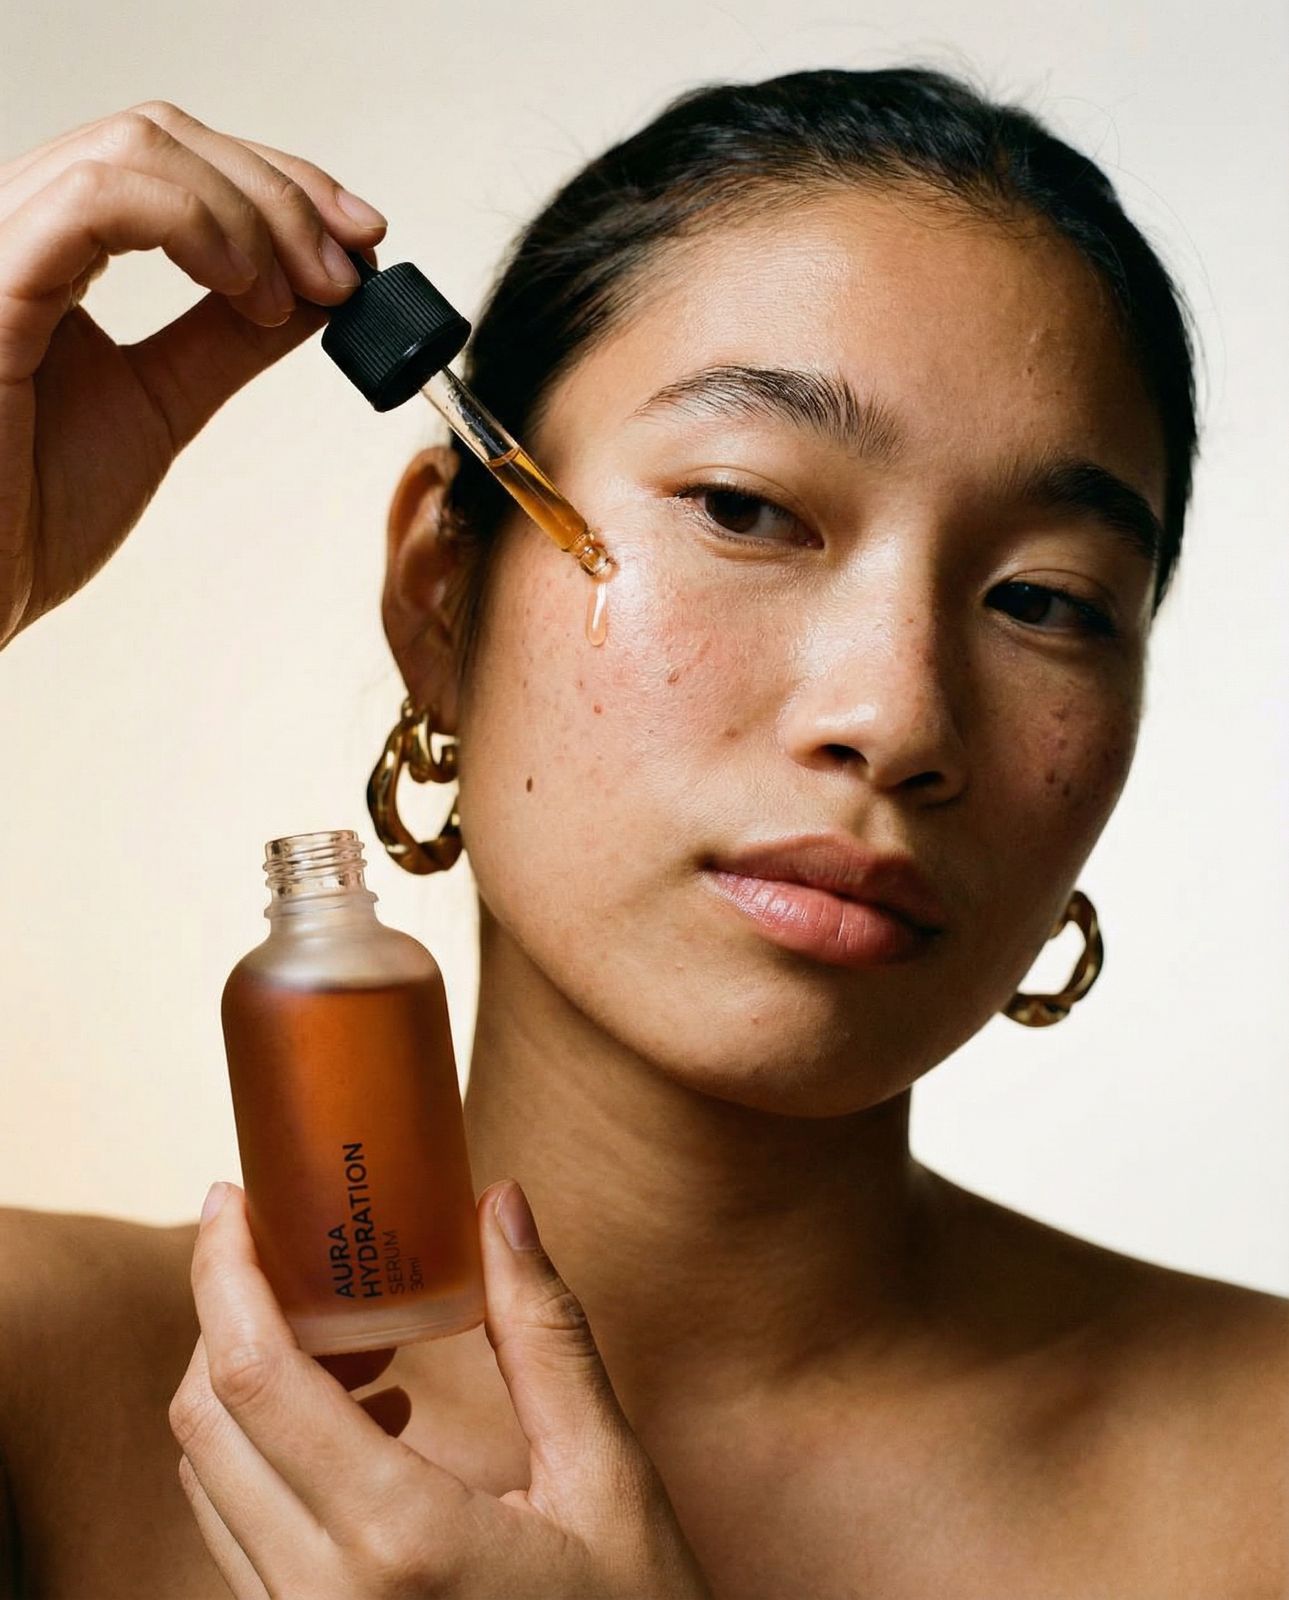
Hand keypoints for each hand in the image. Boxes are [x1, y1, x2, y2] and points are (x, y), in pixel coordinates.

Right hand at [0, 100, 386, 647]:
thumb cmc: (26, 514)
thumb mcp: (159, 406)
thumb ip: (225, 340)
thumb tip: (315, 293)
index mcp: (49, 250)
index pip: (168, 160)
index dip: (276, 183)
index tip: (359, 240)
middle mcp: (17, 227)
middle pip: (161, 135)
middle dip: (281, 192)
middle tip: (351, 268)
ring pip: (137, 148)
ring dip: (253, 212)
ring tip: (300, 295)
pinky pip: (94, 200)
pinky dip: (198, 226)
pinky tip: (249, 290)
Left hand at [170, 1179, 716, 1598]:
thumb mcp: (607, 1478)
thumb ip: (544, 1337)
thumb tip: (501, 1207)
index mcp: (398, 1542)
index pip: (253, 1381)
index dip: (222, 1274)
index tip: (231, 1200)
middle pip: (205, 1424)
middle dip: (226, 1313)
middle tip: (294, 1250)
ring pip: (209, 1483)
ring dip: (246, 1383)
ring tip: (352, 1332)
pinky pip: (237, 1537)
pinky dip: (266, 1454)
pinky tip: (365, 1420)